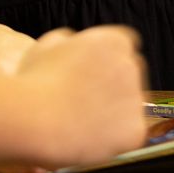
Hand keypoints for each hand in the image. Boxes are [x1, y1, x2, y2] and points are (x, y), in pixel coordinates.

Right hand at [16, 26, 146, 167]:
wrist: (37, 120)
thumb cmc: (36, 79)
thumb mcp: (48, 43)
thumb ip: (70, 39)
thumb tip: (74, 44)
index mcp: (113, 40)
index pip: (123, 44)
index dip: (106, 55)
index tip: (91, 67)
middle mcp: (131, 66)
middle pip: (131, 70)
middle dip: (115, 78)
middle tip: (87, 93)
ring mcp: (136, 99)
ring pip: (131, 102)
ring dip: (115, 106)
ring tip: (83, 116)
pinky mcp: (136, 130)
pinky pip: (130, 130)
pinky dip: (116, 134)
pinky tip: (91, 132)